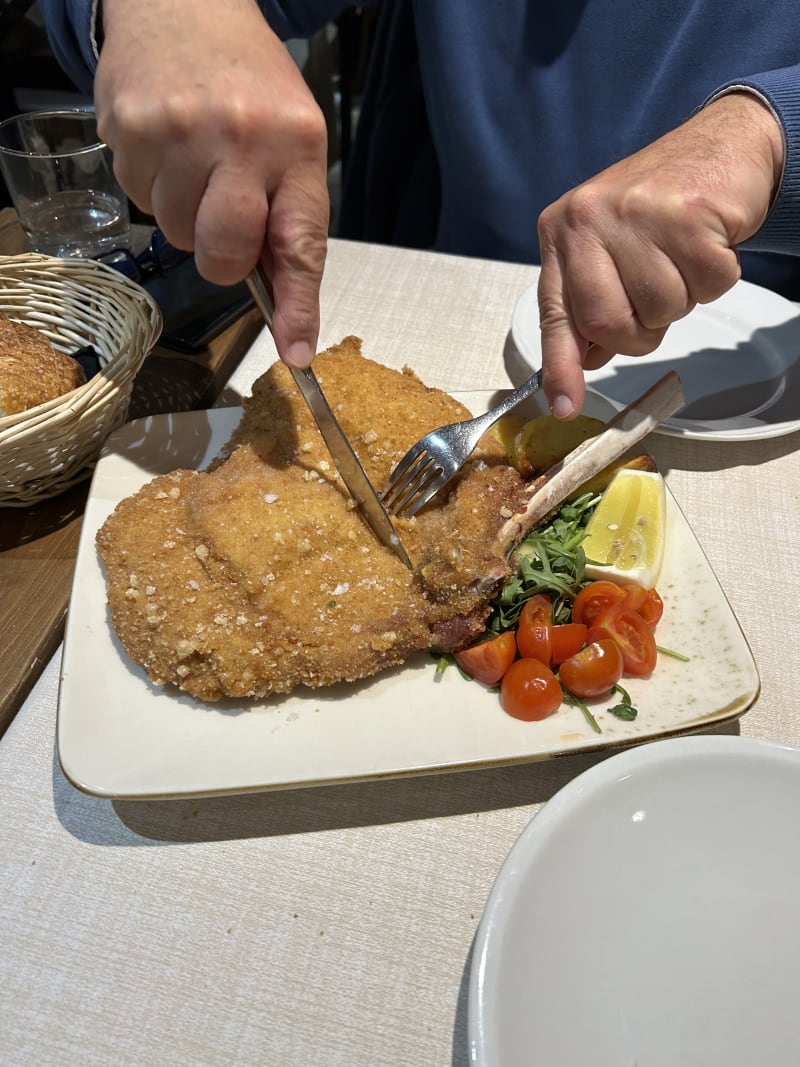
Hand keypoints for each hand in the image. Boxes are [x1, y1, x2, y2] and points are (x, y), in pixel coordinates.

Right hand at [95, 0, 329, 366]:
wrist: (185, 3)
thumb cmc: (249, 83)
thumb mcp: (293, 139)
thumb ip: (288, 215)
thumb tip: (280, 302)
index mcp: (294, 145)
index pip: (299, 244)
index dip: (297, 306)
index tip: (296, 351)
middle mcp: (238, 137)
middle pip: (223, 256)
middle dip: (222, 258)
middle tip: (224, 222)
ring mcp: (177, 132)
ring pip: (175, 234)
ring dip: (185, 215)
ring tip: (196, 161)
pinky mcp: (128, 129)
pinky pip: (140, 201)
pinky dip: (155, 187)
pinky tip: (168, 147)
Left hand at [537, 92, 783, 416]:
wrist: (720, 146)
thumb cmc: (658, 208)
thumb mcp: (608, 251)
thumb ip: (590, 304)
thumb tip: (587, 361)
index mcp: (561, 233)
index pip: (554, 314)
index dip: (561, 367)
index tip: (564, 407)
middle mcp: (589, 219)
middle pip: (607, 322)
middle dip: (637, 333)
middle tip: (652, 304)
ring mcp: (637, 215)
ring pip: (660, 310)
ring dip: (680, 301)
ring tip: (680, 260)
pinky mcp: (688, 214)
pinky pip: (706, 286)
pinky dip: (714, 278)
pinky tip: (707, 244)